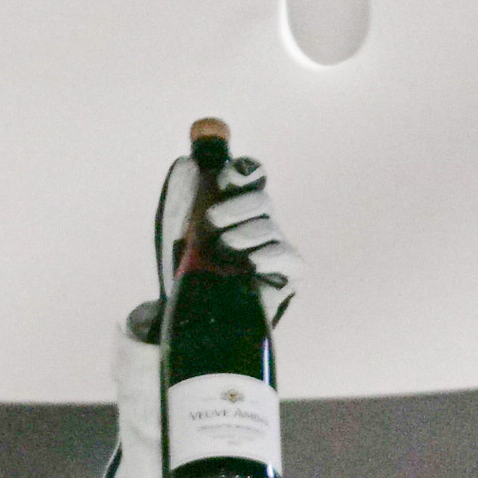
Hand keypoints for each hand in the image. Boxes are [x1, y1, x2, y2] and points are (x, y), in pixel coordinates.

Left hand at [154, 136, 297, 328]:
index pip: (251, 176)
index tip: (226, 178)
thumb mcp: (188, 234)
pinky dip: (268, 256)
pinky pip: (286, 256)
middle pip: (260, 199)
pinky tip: (252, 262)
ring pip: (268, 227)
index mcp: (239, 206)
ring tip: (225, 249)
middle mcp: (261, 222)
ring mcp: (276, 247)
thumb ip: (191, 198)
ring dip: (245, 234)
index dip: (242, 172)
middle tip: (211, 222)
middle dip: (236, 206)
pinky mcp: (289, 274)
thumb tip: (191, 160)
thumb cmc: (197, 272)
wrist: (202, 318)